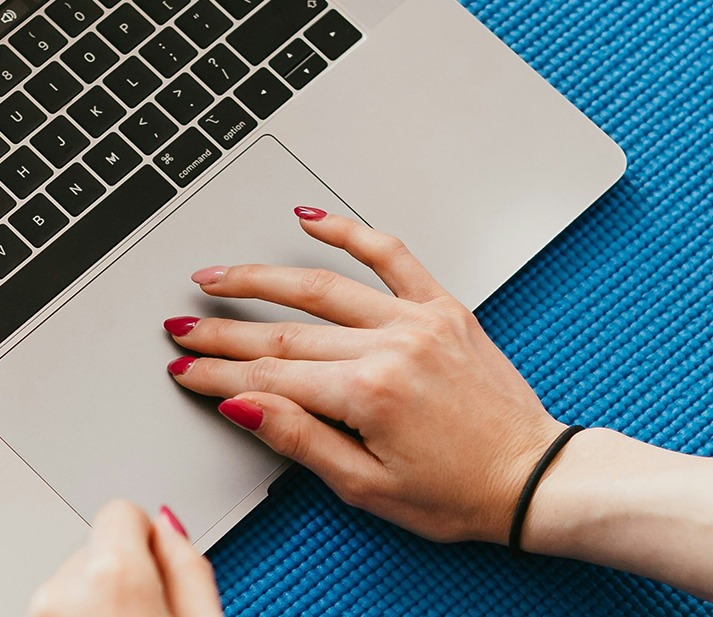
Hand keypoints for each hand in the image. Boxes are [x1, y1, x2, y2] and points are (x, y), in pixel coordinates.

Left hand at [28, 501, 221, 616]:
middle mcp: (64, 588)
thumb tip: (167, 528)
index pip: (121, 510)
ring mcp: (41, 612)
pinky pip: (61, 604)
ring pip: (78, 579)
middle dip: (123, 573)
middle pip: (99, 547)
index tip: (157, 568)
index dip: (146, 538)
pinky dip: (79, 615)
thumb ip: (188, 564)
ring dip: (99, 600)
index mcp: (113, 574)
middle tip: (146, 614)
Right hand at [165, 208, 562, 544]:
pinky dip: (350, 232)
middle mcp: (392, 347)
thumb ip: (300, 439)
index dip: (218, 373)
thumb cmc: (459, 493)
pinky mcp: (443, 307)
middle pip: (285, 333)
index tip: (184, 368)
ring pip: (323, 288)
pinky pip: (392, 256)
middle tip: (180, 326)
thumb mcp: (368, 489)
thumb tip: (241, 404)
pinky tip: (312, 220)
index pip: (270, 378)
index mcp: (370, 395)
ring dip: (262, 278)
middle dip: (224, 331)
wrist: (532, 478)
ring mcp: (418, 321)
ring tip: (218, 275)